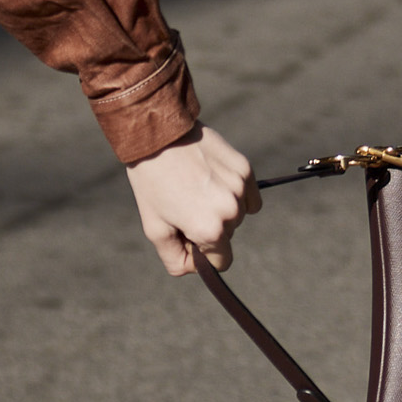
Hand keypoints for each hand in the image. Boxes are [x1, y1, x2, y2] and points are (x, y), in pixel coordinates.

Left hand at [126, 125, 260, 276]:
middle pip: (228, 236)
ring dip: (222, 209)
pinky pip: (249, 196)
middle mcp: (231, 212)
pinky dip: (235, 194)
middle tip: (186, 203)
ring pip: (238, 215)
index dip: (204, 254)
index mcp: (210, 231)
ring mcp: (240, 189)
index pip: (222, 262)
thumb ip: (175, 259)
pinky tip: (212, 180)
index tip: (188, 234)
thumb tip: (196, 267)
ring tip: (196, 188)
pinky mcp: (245, 169)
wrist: (158, 134)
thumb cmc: (152, 184)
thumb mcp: (155, 228)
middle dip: (210, 228)